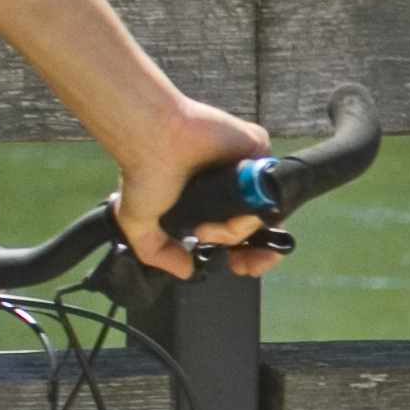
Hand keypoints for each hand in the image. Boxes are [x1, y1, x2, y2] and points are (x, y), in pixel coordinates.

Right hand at [104, 96, 274, 280]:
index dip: (249, 257)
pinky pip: (272, 188)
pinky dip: (255, 207)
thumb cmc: (143, 171)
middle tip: (232, 258)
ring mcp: (249, 171)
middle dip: (250, 252)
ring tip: (208, 229)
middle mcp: (233, 190)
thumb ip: (157, 252)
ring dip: (239, 232)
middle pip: (263, 229)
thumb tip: (185, 272)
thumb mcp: (138, 221)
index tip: (242, 268)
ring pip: (266, 214)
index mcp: (211, 204)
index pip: (244, 237)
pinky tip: (232, 213)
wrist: (153, 138)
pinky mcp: (260, 152)